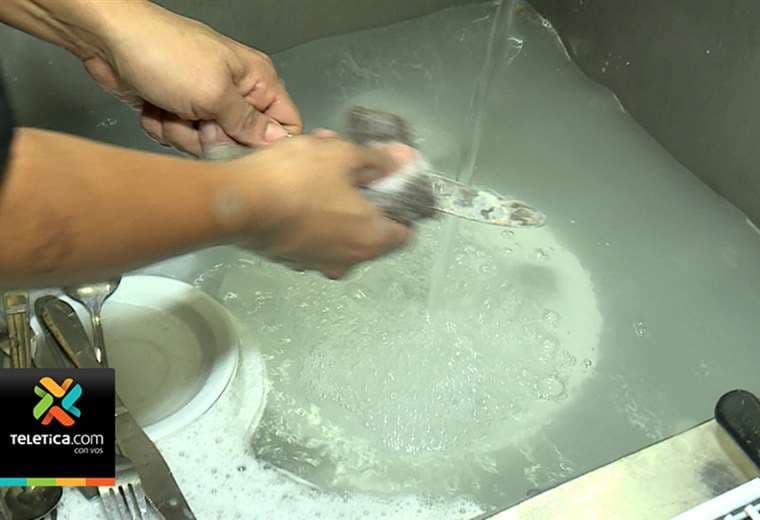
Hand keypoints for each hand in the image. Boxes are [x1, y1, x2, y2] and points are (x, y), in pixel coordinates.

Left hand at [82, 2, 301, 154]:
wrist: (107, 40)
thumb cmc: (163, 51)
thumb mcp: (215, 93)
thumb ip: (249, 124)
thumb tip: (277, 142)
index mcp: (256, 80)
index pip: (285, 124)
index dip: (267, 143)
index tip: (241, 144)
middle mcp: (234, 92)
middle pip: (242, 142)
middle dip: (214, 139)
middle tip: (198, 120)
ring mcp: (204, 102)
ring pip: (207, 145)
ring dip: (183, 133)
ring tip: (169, 106)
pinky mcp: (177, 110)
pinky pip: (180, 138)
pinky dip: (163, 127)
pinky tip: (154, 106)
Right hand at [225, 132, 414, 277]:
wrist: (235, 204)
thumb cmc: (298, 178)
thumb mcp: (343, 155)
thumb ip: (378, 160)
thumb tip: (405, 162)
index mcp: (373, 240)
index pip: (406, 231)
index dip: (403, 203)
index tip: (388, 181)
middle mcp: (350, 261)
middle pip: (370, 226)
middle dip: (363, 190)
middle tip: (347, 159)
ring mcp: (318, 264)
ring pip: (339, 227)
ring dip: (335, 196)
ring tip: (317, 159)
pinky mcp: (291, 259)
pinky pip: (314, 233)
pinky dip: (313, 211)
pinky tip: (296, 182)